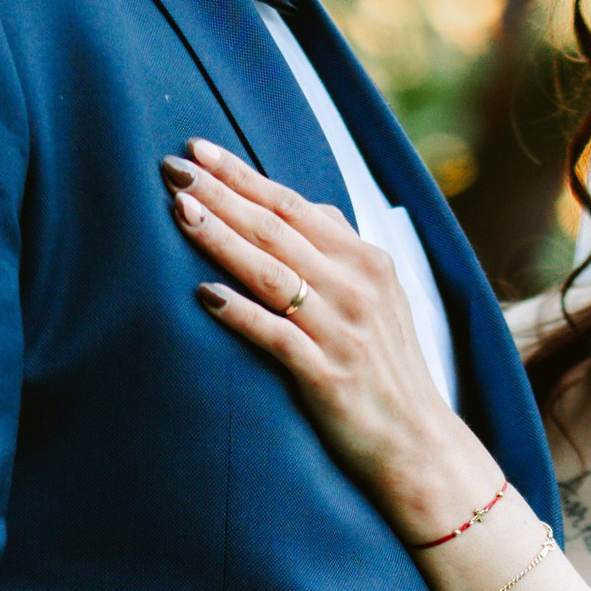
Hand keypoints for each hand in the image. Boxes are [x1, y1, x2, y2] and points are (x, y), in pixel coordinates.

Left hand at [164, 142, 496, 538]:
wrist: (417, 441)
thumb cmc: (384, 366)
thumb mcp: (377, 296)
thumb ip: (337, 250)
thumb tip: (298, 205)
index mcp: (367, 261)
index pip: (294, 205)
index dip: (243, 176)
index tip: (198, 149)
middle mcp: (358, 287)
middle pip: (276, 230)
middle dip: (221, 194)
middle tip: (173, 168)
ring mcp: (343, 330)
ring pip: (271, 273)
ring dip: (222, 239)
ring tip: (179, 211)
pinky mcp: (329, 375)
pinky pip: (276, 336)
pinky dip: (241, 313)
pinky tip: (204, 295)